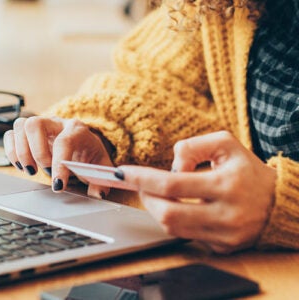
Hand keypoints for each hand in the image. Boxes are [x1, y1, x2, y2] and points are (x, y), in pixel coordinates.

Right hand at [3, 116, 112, 197]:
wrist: (83, 144)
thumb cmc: (90, 155)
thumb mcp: (101, 168)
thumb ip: (101, 182)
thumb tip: (96, 194)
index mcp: (77, 129)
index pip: (64, 141)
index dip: (59, 164)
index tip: (58, 185)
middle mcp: (56, 123)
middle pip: (36, 124)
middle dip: (37, 153)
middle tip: (44, 172)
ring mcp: (40, 125)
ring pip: (21, 126)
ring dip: (22, 152)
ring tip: (33, 170)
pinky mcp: (27, 133)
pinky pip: (11, 134)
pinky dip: (11, 152)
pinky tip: (23, 166)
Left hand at [117, 131, 276, 253]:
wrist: (277, 202)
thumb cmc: (248, 170)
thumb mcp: (226, 144)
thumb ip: (193, 146)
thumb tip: (170, 166)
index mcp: (226, 185)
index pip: (172, 185)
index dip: (142, 179)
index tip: (123, 173)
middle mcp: (226, 215)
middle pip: (167, 214)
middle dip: (145, 197)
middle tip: (140, 185)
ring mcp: (224, 236)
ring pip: (172, 228)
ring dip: (157, 209)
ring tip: (158, 194)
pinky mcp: (222, 248)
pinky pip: (185, 236)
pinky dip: (174, 221)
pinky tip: (178, 208)